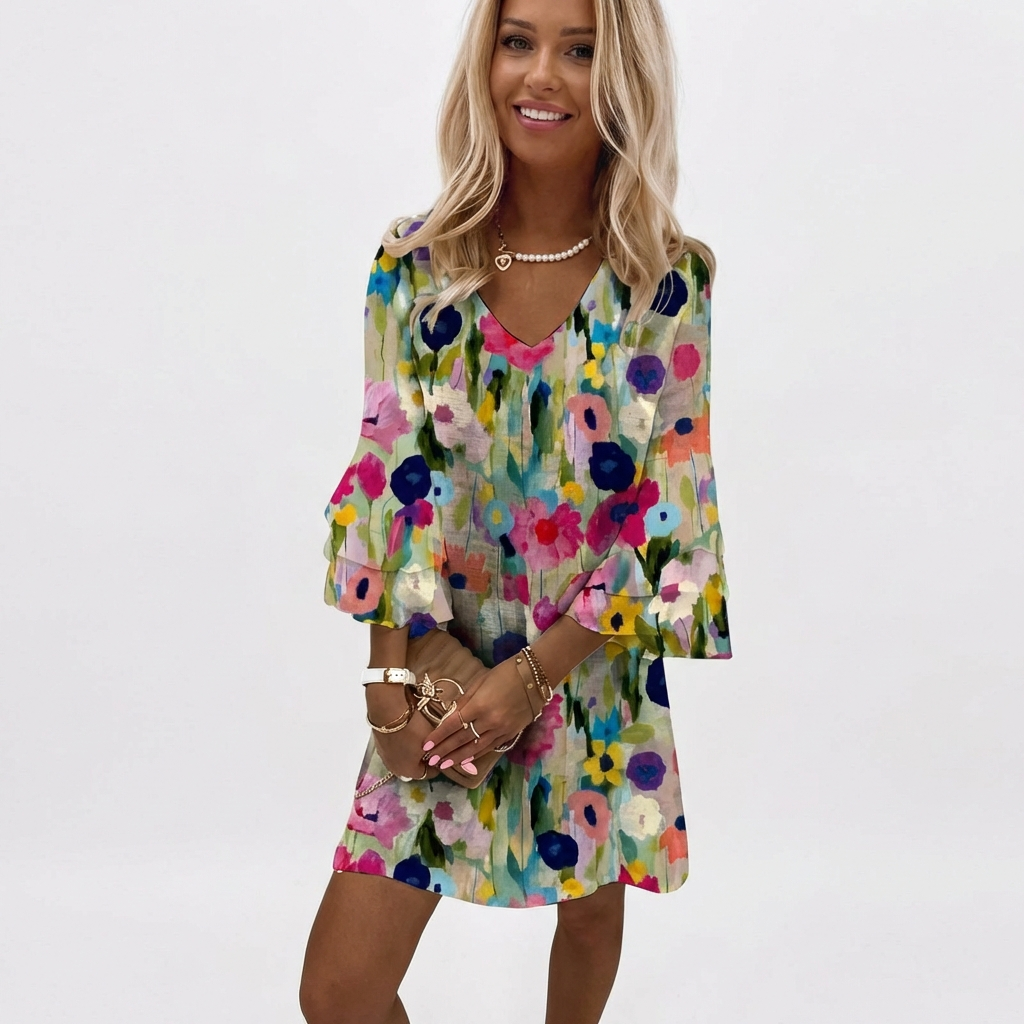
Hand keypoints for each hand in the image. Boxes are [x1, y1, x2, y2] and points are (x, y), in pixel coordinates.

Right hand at [364, 683, 440, 781]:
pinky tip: (406, 733)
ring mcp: (385, 757)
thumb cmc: (413, 727)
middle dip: (423, 760)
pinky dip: (401, 744)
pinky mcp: (378, 745)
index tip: (443, 754)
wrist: (387, 710)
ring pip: (403, 758)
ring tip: (419, 738)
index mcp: (409, 771)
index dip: (438, 763)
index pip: (429, 773)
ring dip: (411, 752)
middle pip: (414, 768)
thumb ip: (438, 750)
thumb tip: (442, 754)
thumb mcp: (432, 739)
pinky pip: (394, 749)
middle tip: (431, 747)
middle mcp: (395, 768)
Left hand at [418, 657, 534, 773]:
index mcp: (479, 705)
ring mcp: (501, 730)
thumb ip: (464, 701)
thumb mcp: (480, 682)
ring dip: (457, 758)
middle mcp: (489, 721)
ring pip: (475, 748)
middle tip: (430, 760)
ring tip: (443, 764)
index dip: (438, 736)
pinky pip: (489, 747)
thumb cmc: (505, 673)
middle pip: (462, 740)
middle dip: (444, 750)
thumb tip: (450, 716)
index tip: (426, 745)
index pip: (453, 725)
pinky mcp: (510, 734)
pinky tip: (465, 760)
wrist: (535, 677)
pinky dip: (476, 755)